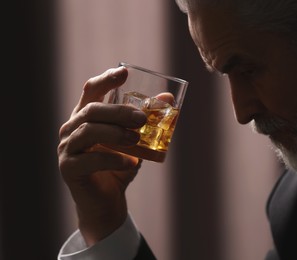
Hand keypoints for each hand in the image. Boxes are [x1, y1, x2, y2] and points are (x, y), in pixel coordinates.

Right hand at [57, 66, 146, 245]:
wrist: (107, 201)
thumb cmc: (120, 166)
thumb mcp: (136, 141)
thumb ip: (147, 121)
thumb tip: (169, 97)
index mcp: (85, 116)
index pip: (91, 90)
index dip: (106, 79)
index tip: (125, 72)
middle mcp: (71, 128)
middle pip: (92, 110)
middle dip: (119, 111)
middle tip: (142, 118)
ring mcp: (67, 148)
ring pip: (88, 130)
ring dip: (116, 132)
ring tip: (137, 139)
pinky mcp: (69, 168)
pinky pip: (91, 159)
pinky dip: (114, 159)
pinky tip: (132, 162)